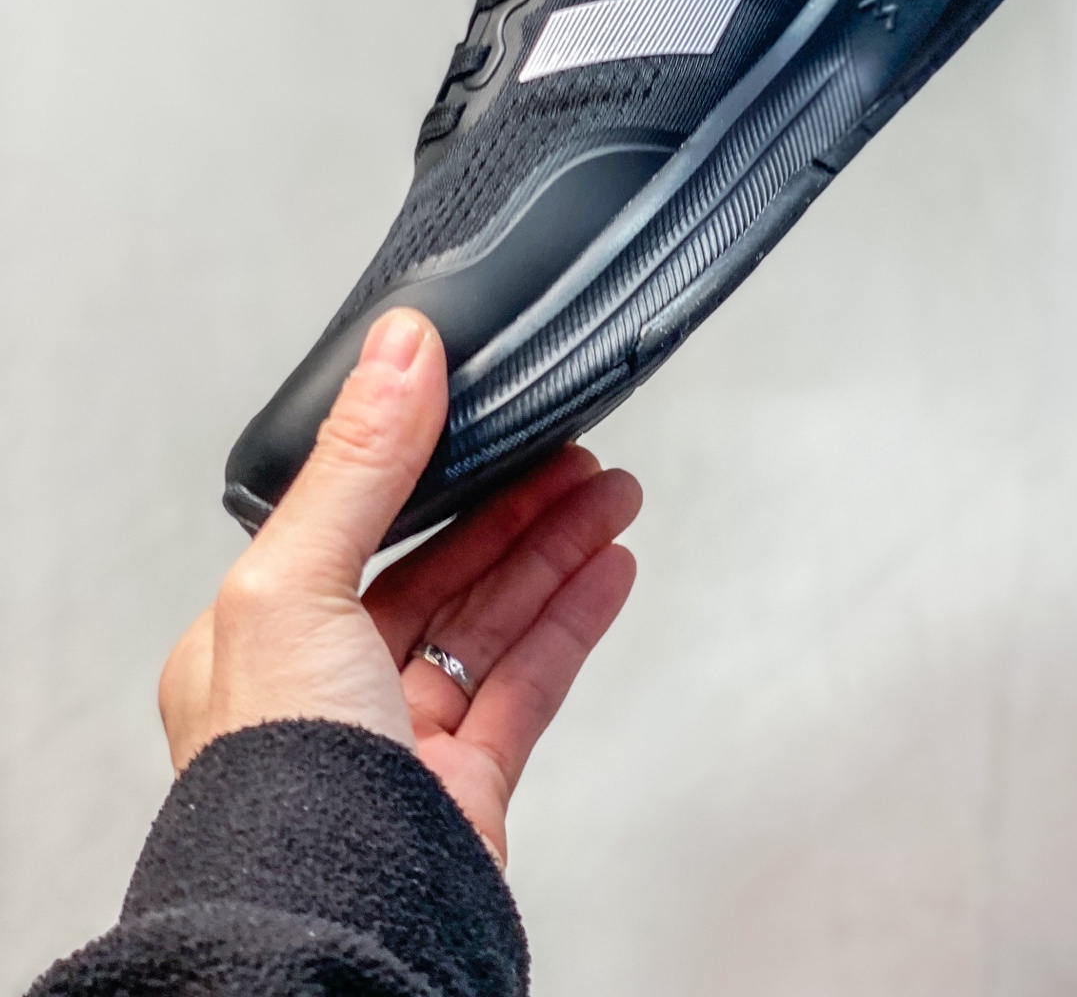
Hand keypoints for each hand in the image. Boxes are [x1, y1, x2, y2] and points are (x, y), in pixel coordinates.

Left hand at [160, 309, 640, 864]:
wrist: (333, 930)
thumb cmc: (280, 780)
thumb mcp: (295, 586)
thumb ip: (359, 466)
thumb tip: (398, 351)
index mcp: (256, 638)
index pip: (358, 522)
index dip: (433, 463)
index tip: (494, 413)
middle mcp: (323, 686)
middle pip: (440, 567)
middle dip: (517, 504)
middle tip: (581, 453)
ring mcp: (397, 739)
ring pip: (492, 620)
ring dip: (557, 552)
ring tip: (616, 497)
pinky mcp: (463, 786)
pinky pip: (529, 683)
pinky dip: (573, 622)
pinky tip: (610, 573)